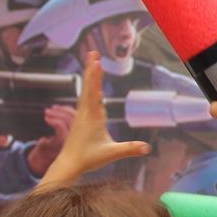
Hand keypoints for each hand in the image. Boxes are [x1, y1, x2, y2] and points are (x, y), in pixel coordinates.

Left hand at [34, 54, 151, 187]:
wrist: (68, 164)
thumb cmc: (88, 158)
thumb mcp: (111, 154)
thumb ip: (129, 149)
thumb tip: (147, 148)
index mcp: (93, 117)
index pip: (95, 92)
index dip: (97, 77)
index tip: (98, 62)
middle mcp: (86, 112)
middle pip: (89, 86)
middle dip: (92, 69)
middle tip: (93, 52)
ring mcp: (81, 115)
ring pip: (86, 90)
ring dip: (89, 75)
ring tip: (91, 62)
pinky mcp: (80, 118)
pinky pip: (85, 98)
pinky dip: (89, 87)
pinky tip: (91, 85)